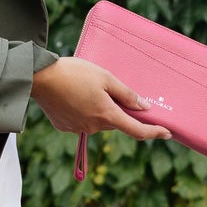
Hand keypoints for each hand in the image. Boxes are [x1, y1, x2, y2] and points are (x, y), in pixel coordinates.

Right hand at [30, 58, 164, 140]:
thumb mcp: (106, 78)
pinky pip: (81, 120)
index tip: (167, 133)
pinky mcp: (64, 126)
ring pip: (98, 121)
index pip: (137, 130)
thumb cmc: (74, 73)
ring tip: (85, 87)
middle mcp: (94, 127)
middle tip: (110, 89)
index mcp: (107, 115)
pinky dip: (82, 110)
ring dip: (99, 109)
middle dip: (118, 110)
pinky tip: (73, 95)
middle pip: (115, 122)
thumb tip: (144, 108)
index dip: (154, 132)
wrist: (39, 78)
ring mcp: (78, 128)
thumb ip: (127, 94)